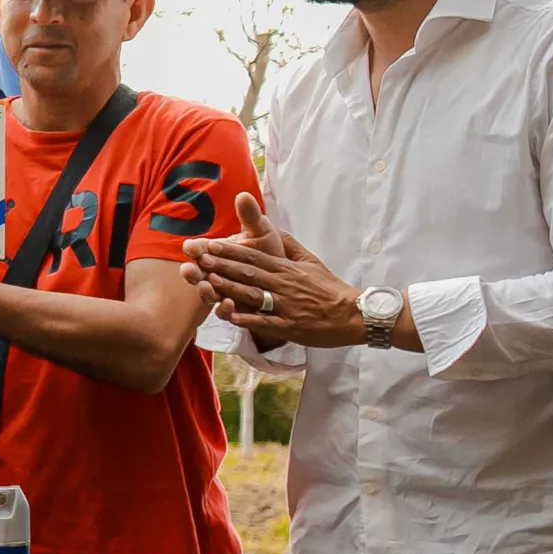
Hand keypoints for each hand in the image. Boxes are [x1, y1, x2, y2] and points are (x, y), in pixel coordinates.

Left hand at [182, 195, 361, 346]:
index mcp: (287, 269)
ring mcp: (287, 306)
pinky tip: (231, 316)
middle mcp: (285, 285)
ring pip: (254, 295)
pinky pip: (267, 322)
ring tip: (208, 283)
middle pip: (249, 273)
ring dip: (230, 289)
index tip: (211, 245)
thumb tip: (274, 226)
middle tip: (199, 260)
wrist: (353, 314)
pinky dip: (249, 319)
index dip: (231, 251)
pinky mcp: (291, 326)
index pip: (255, 257)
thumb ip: (290, 245)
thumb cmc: (328, 287)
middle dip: (222, 266)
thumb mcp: (310, 261)